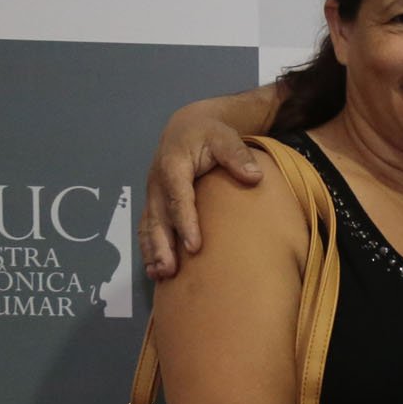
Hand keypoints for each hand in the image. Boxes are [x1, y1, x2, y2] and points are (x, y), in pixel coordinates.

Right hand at [142, 107, 262, 278]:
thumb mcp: (224, 137)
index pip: (178, 197)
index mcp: (173, 166)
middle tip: (171, 270)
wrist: (186, 128)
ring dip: (153, 251)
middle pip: (158, 217)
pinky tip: (155, 271)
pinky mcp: (154, 203)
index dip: (185, 222)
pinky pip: (148, 228)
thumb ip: (237, 155)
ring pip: (150, 226)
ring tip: (161, 275)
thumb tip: (254, 176)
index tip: (194, 247)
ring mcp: (154, 194)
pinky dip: (149, 249)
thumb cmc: (209, 134)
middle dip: (163, 245)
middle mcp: (158, 183)